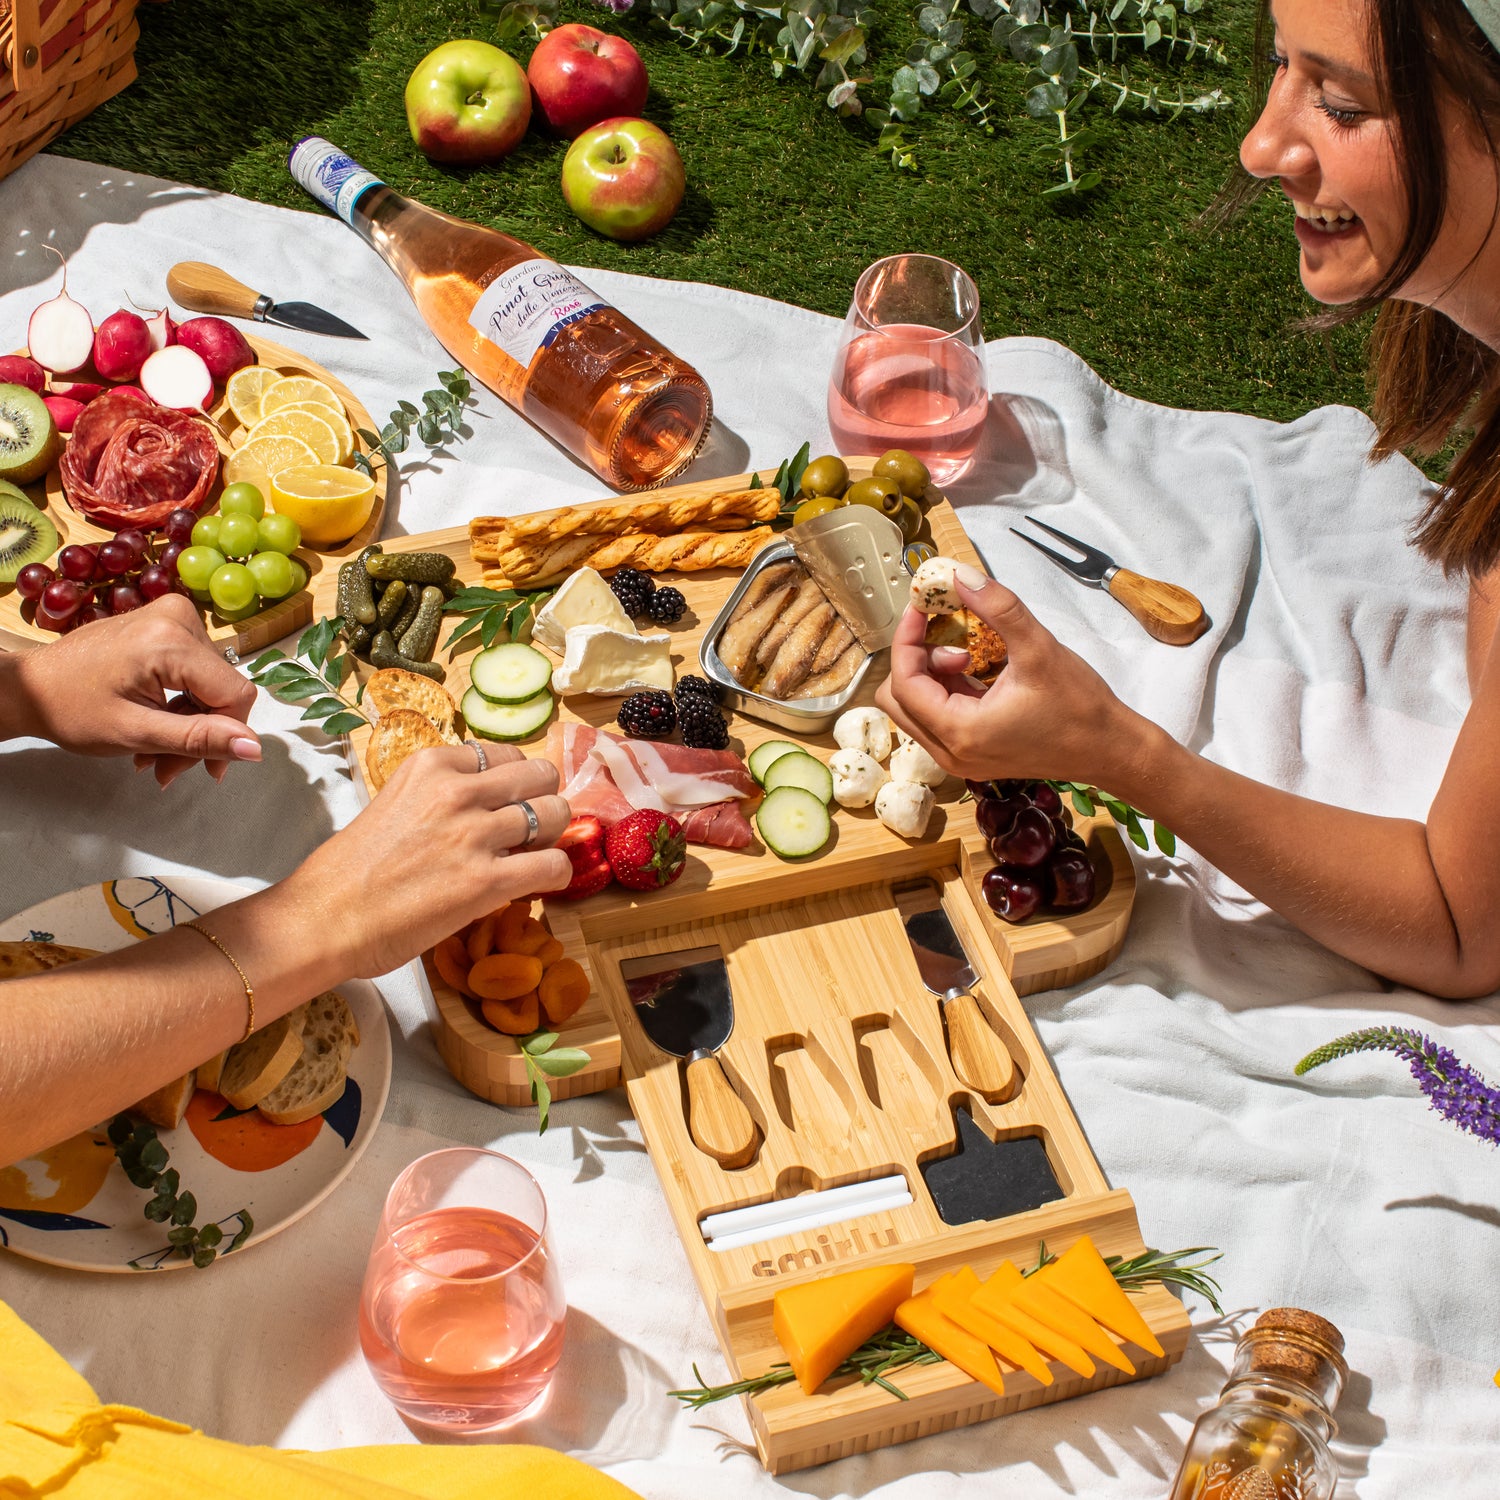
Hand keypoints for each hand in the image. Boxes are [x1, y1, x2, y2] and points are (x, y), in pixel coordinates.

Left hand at [10, 596, 260, 786]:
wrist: (30, 687)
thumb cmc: (70, 709)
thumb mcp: (136, 733)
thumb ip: (199, 738)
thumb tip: (255, 749)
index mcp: (171, 640)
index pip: (235, 693)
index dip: (228, 734)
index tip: (206, 769)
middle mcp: (178, 617)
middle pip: (220, 689)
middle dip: (201, 735)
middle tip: (167, 770)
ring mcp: (173, 616)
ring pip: (210, 684)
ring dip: (189, 725)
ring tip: (155, 756)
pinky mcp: (166, 623)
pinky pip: (195, 671)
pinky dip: (180, 704)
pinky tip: (157, 727)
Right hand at [281, 743, 573, 979]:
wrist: (324, 919)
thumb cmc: (351, 871)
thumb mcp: (395, 803)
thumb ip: (440, 796)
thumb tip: (484, 804)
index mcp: (431, 765)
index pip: (504, 753)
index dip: (515, 781)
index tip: (509, 802)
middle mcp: (456, 791)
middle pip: (539, 775)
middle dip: (542, 800)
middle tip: (529, 828)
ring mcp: (474, 834)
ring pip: (554, 813)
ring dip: (551, 836)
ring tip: (531, 856)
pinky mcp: (486, 881)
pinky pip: (554, 865)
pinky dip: (556, 874)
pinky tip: (540, 883)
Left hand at [876, 565, 1132, 785]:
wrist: (1110, 750)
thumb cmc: (1080, 708)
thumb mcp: (1039, 649)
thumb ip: (998, 608)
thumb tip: (959, 575)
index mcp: (960, 732)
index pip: (903, 683)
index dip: (906, 639)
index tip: (921, 608)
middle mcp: (950, 752)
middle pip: (897, 699)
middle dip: (916, 659)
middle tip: (950, 636)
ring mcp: (960, 757)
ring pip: (915, 709)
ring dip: (931, 673)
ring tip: (970, 654)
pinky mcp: (972, 753)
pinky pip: (937, 717)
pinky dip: (945, 688)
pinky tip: (977, 670)